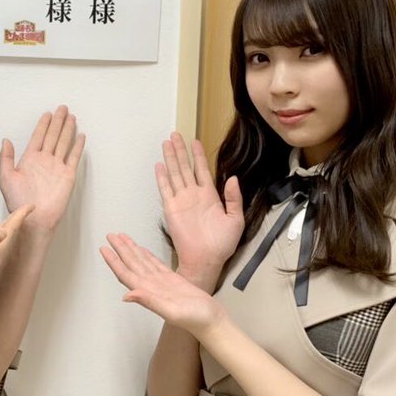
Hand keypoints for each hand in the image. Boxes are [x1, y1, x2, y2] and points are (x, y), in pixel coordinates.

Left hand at [0, 105, 84, 233]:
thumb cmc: (18, 201)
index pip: (38, 137)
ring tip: (72, 117)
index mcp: (30, 159)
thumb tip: (6, 140)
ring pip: (63, 143)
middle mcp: (45, 160)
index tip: (47, 113)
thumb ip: (6, 158)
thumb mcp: (5, 178)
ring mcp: (57, 167)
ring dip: (67, 130)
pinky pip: (74, 157)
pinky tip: (81, 136)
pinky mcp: (68, 175)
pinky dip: (78, 147)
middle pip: (52, 136)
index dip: (43, 125)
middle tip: (63, 108)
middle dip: (58, 122)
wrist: (34, 218)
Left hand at [101, 232, 226, 338]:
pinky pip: (156, 264)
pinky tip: (142, 250)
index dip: (114, 261)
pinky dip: (147, 255)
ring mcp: (161, 283)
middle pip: (131, 264)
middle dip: (120, 250)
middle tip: (110, 235)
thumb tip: (126, 295)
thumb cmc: (194, 319)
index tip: (104, 248)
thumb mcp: (171, 311)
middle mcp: (151, 286)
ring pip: (142, 262)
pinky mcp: (172, 280)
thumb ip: (149, 302)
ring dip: (131, 250)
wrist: (211, 321)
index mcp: (148, 291)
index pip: (125, 273)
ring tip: (122, 238)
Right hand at [156, 133, 243, 285]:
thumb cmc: (221, 245)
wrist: (206, 260)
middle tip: (175, 135)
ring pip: (175, 174)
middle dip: (180, 151)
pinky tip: (159, 166)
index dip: (198, 155)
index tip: (194, 141)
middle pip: (185, 167)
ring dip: (170, 158)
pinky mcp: (171, 209)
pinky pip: (165, 189)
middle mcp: (194, 195)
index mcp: (210, 196)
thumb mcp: (236, 219)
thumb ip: (234, 198)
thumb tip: (232, 179)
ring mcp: (181, 201)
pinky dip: (162, 177)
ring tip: (166, 143)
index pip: (202, 170)